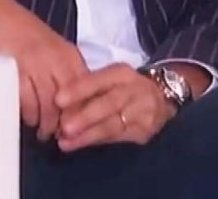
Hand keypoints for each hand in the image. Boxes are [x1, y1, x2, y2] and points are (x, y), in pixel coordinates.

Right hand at [0, 0, 86, 140]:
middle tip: (61, 137)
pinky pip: (27, 99)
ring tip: (42, 132)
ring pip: (48, 104)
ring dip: (46, 123)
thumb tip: (72, 100)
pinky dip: (29, 114)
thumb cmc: (21, 32)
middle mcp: (57, 59)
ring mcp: (36, 64)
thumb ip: (63, 70)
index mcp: (70, 55)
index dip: (83, 113)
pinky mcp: (16, 69)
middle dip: (65, 123)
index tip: (79, 128)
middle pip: (69, 101)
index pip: (85, 91)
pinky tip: (28, 119)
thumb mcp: (51, 47)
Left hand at [54, 63, 175, 151]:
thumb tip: (56, 100)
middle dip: (85, 117)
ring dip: (88, 135)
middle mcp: (135, 90)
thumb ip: (86, 86)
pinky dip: (97, 141)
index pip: (99, 80)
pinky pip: (118, 137)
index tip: (58, 100)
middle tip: (64, 127)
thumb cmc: (122, 86)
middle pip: (109, 104)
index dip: (78, 90)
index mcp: (121, 73)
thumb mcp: (108, 77)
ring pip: (113, 125)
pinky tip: (80, 144)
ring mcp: (143, 112)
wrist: (161, 96)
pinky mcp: (145, 131)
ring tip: (66, 142)